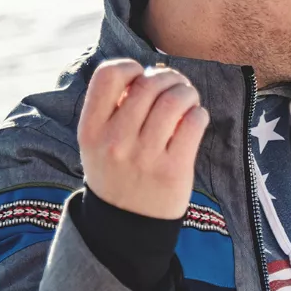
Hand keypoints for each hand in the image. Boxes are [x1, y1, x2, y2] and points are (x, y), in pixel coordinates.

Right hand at [78, 60, 208, 219]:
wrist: (126, 224)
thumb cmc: (118, 172)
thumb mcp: (98, 143)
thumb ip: (114, 109)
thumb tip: (150, 73)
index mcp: (91, 129)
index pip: (109, 75)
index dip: (132, 67)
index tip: (143, 77)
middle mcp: (114, 141)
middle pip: (148, 84)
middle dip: (170, 78)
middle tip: (177, 87)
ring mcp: (144, 156)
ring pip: (174, 100)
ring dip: (188, 93)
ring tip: (189, 101)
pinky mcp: (173, 169)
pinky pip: (194, 123)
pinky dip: (200, 114)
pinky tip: (196, 120)